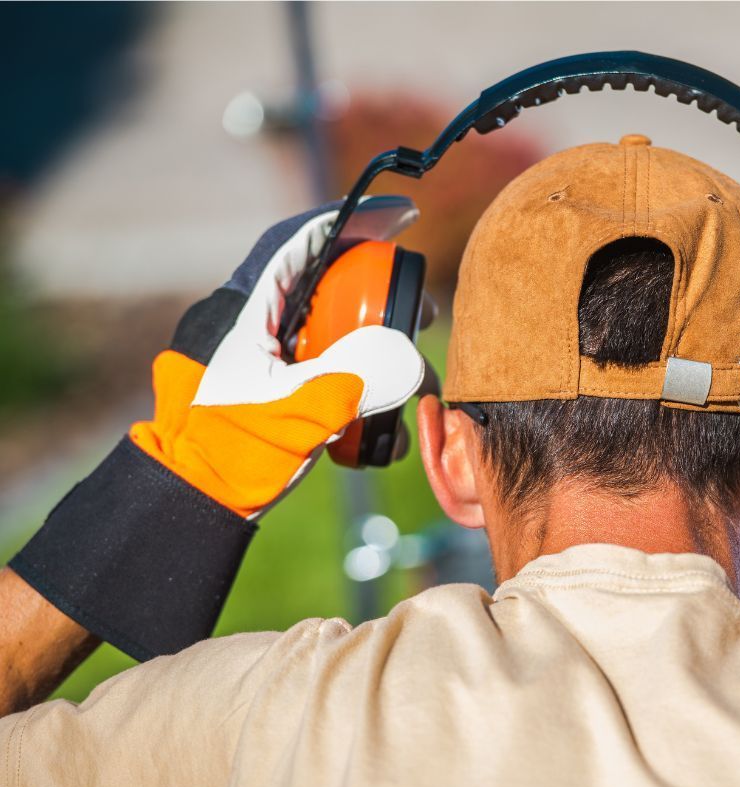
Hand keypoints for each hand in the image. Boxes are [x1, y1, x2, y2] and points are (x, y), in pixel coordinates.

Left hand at [129, 202, 423, 517]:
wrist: (198, 500)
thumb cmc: (229, 453)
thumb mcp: (294, 411)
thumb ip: (351, 382)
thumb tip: (412, 361)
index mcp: (251, 311)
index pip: (302, 246)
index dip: (351, 222)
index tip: (400, 215)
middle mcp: (265, 326)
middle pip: (333, 287)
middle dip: (386, 299)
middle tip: (423, 315)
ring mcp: (277, 359)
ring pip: (342, 334)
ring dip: (386, 357)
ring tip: (416, 385)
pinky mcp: (289, 392)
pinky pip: (339, 376)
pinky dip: (370, 395)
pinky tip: (388, 433)